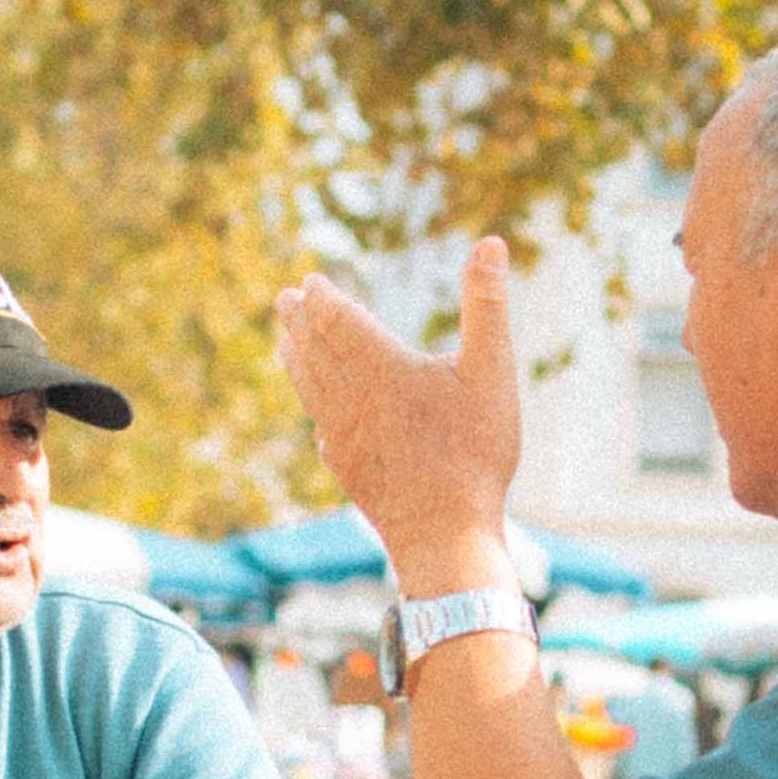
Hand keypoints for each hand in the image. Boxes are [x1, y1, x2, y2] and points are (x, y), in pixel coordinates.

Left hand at [276, 236, 521, 594]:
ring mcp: (345, 438)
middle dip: (300, 322)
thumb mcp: (492, 371)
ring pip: (312, 390)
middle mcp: (352, 400)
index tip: (310, 282)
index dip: (322, 300)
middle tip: (285, 300)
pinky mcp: (349, 471)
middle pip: (315, 351)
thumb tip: (491, 242)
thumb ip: (487, 305)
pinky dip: (316, 413)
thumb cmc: (474, 452)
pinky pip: (324, 433)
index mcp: (382, 368)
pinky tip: (320, 420)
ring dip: (298, 361)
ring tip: (287, 343)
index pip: (338, 321)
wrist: (445, 536)